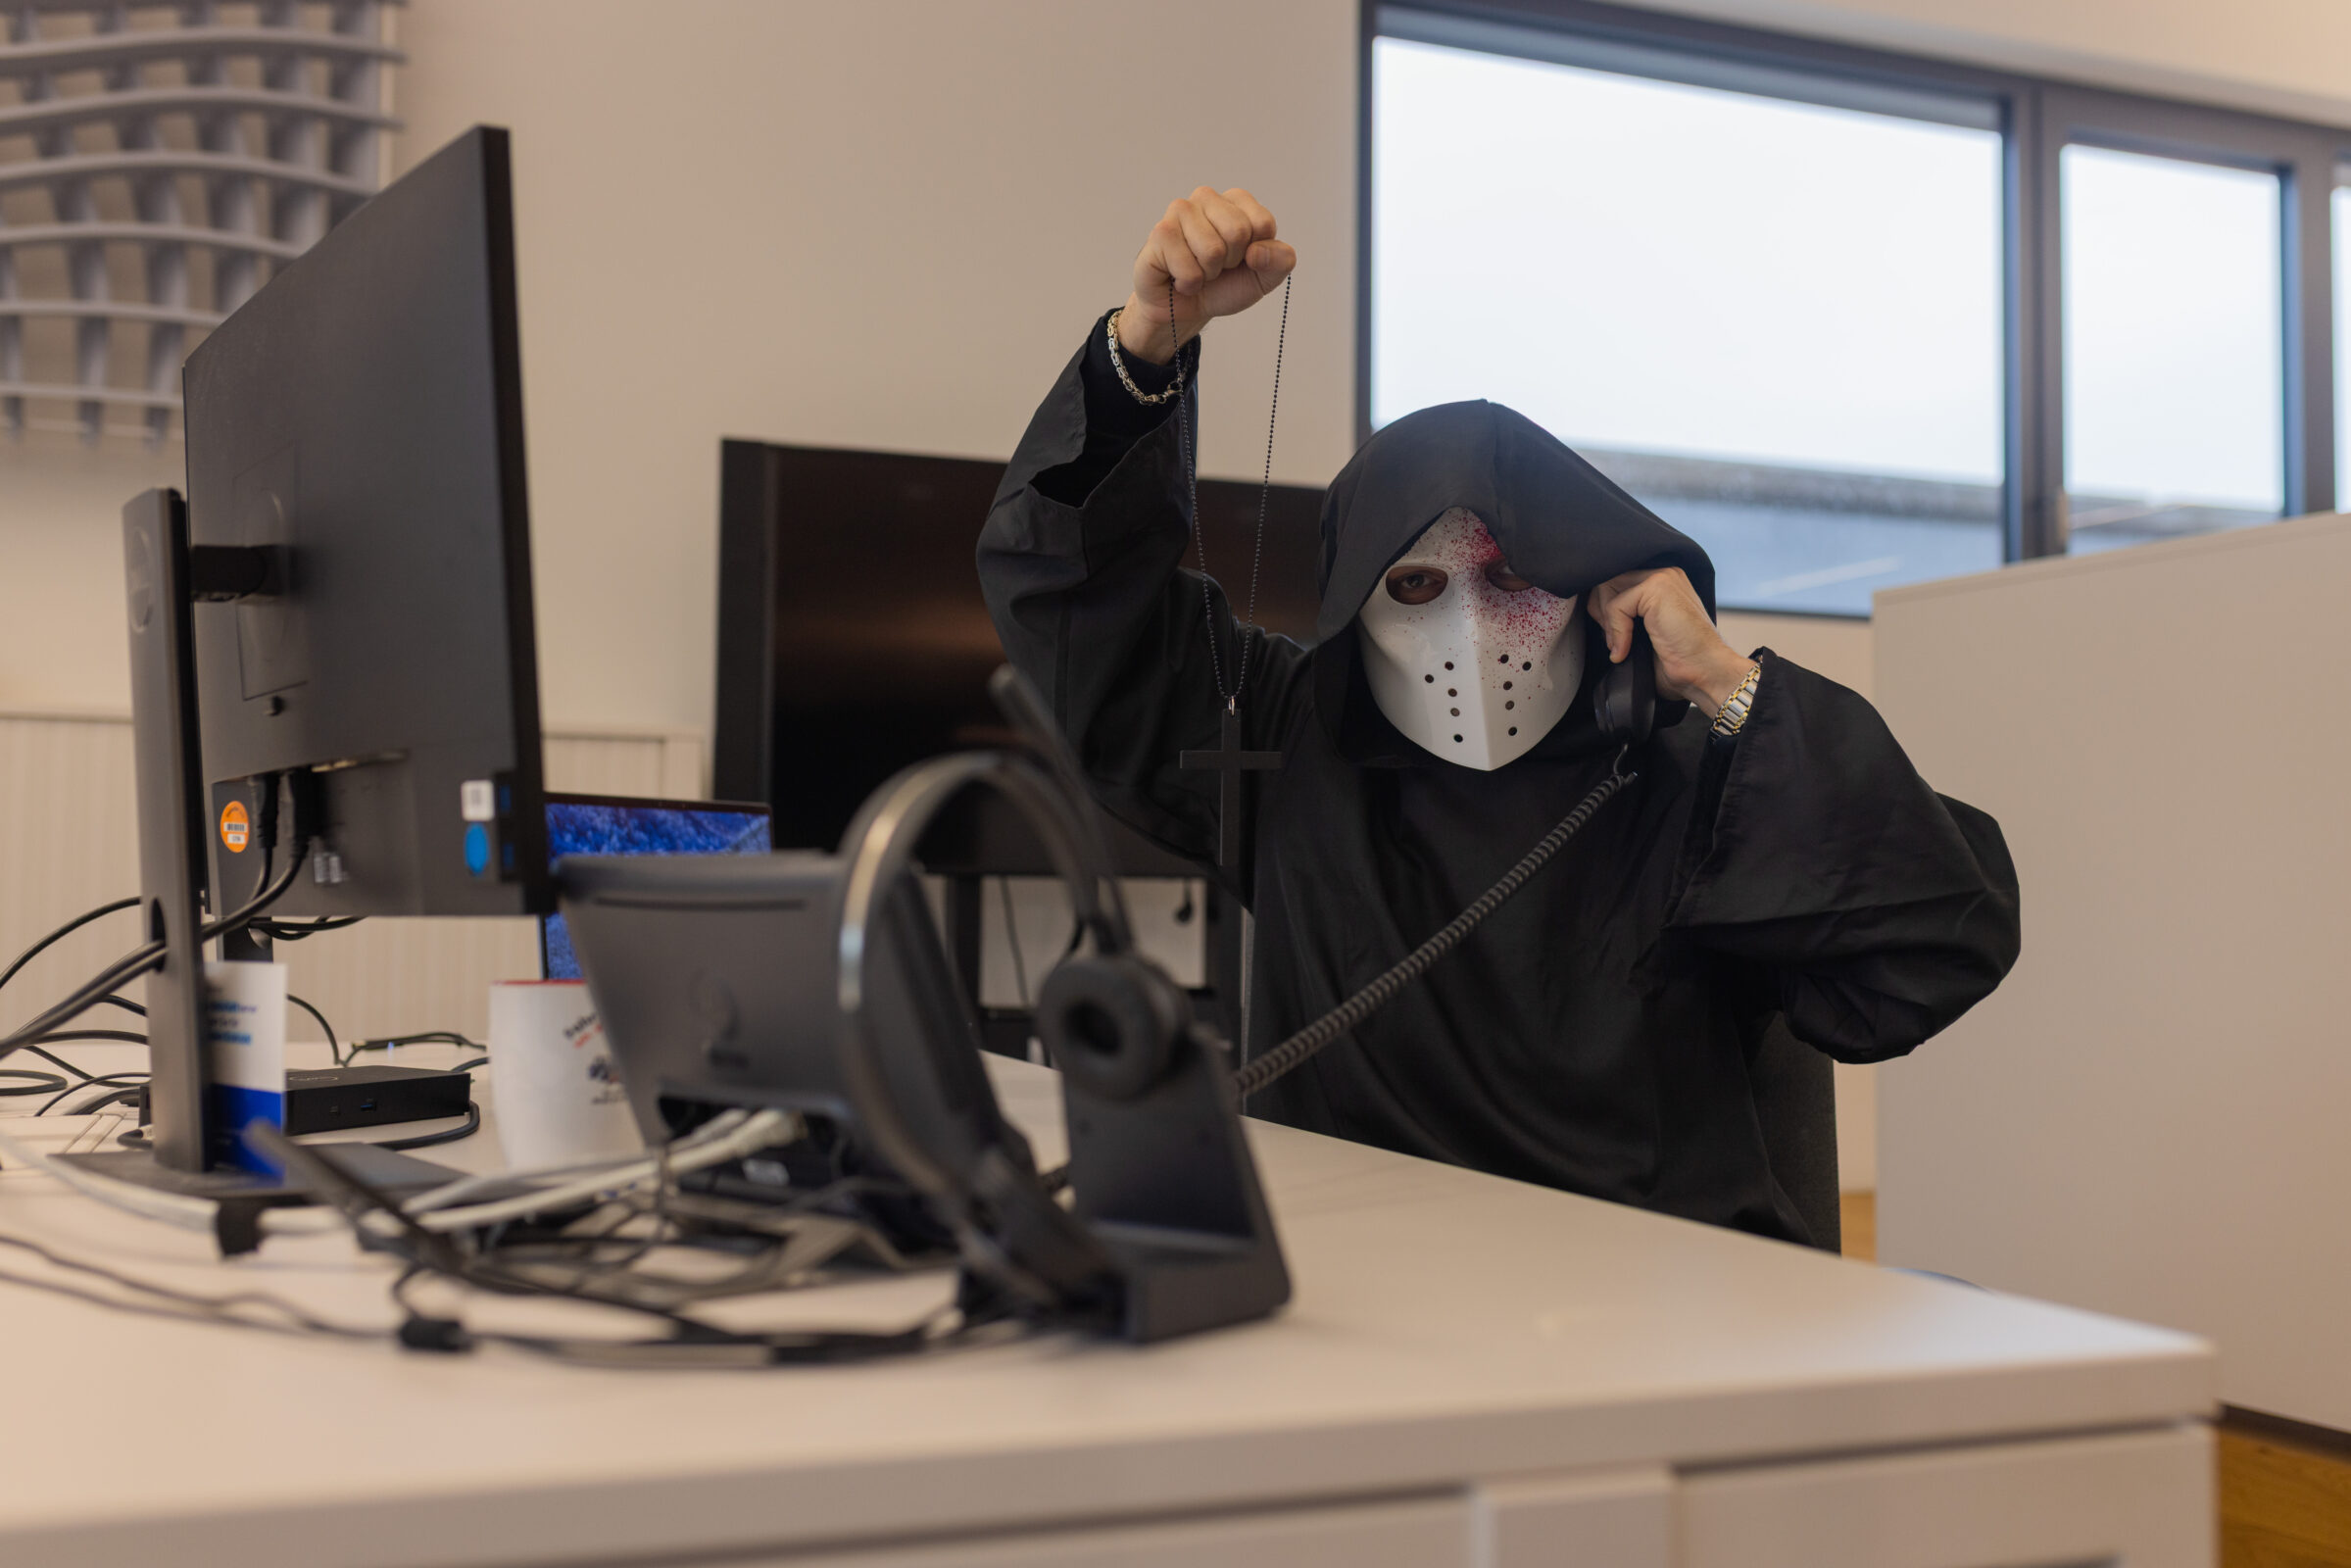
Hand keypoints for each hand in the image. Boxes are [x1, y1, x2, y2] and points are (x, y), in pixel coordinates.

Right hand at [1116, 186, 1296, 364]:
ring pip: (1212, 250)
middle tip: (1216, 266)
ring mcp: (1180, 211)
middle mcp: (1206, 198)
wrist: (1187, 309)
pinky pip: (1189, 268)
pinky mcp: (1160, 233)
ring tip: (1197, 270)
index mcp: (1236, 201)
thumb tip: (1256, 252)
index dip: (1256, 253)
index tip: (1241, 259)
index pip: (1263, 223)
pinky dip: (1189, 283)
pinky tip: (1179, 277)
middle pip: (1237, 232)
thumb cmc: (1224, 285)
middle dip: (1230, 262)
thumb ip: (1281, 261)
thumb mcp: (1265, 277)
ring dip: (1208, 273)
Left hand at [1586, 568, 1756, 716]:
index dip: (1603, 607)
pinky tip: (1624, 650)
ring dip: (1607, 622)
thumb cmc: (1679, 660)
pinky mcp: (1658, 587)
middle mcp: (1663, 572)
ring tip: (1618, 646)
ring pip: (1608, 587)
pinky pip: (1616, 605)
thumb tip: (1591, 610)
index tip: (1610, 636)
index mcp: (1661, 581)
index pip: (1615, 579)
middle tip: (1612, 642)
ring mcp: (1662, 576)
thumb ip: (1622, 616)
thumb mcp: (1644, 632)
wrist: (1706, 673)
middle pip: (1607, 579)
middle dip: (1600, 612)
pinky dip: (1616, 631)